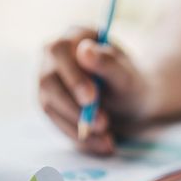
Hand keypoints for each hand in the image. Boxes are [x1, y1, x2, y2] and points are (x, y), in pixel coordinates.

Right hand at [38, 27, 149, 153]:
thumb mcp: (127, 76)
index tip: (92, 99)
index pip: (60, 51)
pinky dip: (79, 138)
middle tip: (103, 125)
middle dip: (74, 108)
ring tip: (108, 140)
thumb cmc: (132, 83)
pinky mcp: (49, 103)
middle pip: (48, 80)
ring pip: (50, 105)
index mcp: (76, 35)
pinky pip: (56, 123)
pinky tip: (102, 145)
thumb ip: (108, 63)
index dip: (73, 76)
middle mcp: (54, 55)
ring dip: (77, 127)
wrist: (132, 101)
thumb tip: (84, 50)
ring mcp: (48, 79)